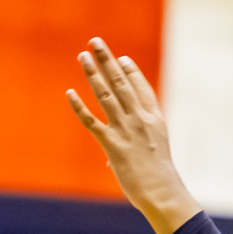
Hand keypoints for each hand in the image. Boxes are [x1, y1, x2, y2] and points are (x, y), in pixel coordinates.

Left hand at [67, 37, 200, 233]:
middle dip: (107, 60)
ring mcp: (125, 130)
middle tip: (96, 42)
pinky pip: (91, 121)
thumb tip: (108, 160)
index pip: (141, 87)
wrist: (161, 191)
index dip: (130, 71)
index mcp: (154, 118)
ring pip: (105, 95)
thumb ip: (132, 150)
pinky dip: (79, 106)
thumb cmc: (159, 176)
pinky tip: (70, 92)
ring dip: (92, 73)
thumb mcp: (154, 154)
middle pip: (121, 83)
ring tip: (83, 56)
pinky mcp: (111, 144)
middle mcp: (140, 119)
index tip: (120, 58)